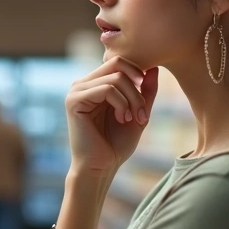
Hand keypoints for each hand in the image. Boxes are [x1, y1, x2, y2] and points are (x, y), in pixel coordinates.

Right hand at [65, 57, 157, 175]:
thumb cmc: (116, 144)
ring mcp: (76, 91)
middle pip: (117, 65)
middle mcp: (83, 83)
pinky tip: (122, 119)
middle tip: (142, 112)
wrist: (101, 167)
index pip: (118, 61)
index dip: (138, 74)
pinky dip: (121, 104)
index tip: (145, 102)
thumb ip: (146, 91)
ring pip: (115, 78)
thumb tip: (155, 68)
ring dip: (132, 99)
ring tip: (132, 119)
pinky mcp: (74, 100)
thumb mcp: (138, 112)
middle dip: (136, 87)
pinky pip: (106, 89)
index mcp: (95, 84)